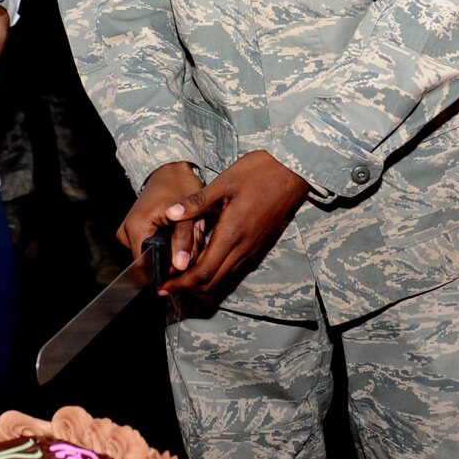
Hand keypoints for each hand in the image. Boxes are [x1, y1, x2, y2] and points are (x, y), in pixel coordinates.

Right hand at [118, 162, 201, 276]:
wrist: (170, 170)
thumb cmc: (180, 186)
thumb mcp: (189, 213)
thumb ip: (184, 240)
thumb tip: (180, 266)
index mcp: (135, 228)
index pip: (148, 266)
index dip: (169, 269)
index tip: (188, 259)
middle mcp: (126, 234)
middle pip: (151, 263)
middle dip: (175, 259)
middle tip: (192, 240)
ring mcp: (127, 235)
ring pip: (154, 257)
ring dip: (174, 252)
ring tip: (186, 233)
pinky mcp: (133, 234)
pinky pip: (152, 249)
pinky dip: (169, 246)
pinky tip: (178, 233)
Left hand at [157, 150, 308, 297]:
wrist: (294, 170)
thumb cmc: (260, 171)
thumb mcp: (225, 182)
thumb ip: (197, 202)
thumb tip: (171, 214)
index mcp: (232, 233)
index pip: (204, 271)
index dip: (182, 284)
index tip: (164, 287)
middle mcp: (243, 246)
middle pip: (213, 280)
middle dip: (188, 288)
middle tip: (167, 286)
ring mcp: (253, 246)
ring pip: (225, 275)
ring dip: (202, 281)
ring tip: (181, 277)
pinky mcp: (259, 242)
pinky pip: (235, 265)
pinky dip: (217, 270)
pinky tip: (205, 261)